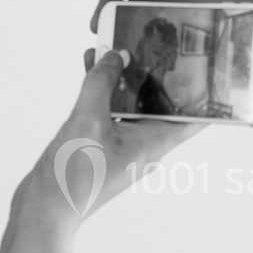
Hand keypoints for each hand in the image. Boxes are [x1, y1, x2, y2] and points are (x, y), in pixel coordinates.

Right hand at [17, 50, 203, 230]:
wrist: (44, 209)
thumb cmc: (72, 176)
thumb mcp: (88, 119)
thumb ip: (102, 82)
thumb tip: (115, 55)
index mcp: (154, 143)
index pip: (194, 118)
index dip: (204, 93)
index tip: (207, 68)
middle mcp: (144, 147)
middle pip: (160, 105)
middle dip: (155, 74)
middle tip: (154, 44)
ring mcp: (123, 148)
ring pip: (131, 106)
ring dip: (124, 79)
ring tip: (114, 49)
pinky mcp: (102, 148)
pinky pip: (111, 114)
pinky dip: (104, 93)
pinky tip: (92, 70)